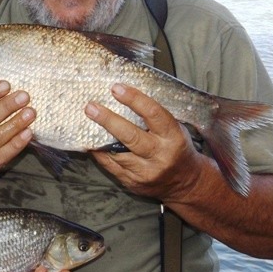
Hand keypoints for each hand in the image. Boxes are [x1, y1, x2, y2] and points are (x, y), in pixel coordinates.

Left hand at [86, 83, 203, 201]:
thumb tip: (124, 96)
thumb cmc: (177, 147)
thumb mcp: (175, 129)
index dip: (134, 99)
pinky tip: (91, 142)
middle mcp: (160, 156)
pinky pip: (111, 167)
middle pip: (131, 136)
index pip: (153, 114)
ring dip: (98, 138)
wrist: (186, 183)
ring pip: (117, 154)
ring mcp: (146, 172)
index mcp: (173, 137)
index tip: (116, 88)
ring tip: (86, 122)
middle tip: (91, 107)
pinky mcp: (134, 183)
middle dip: (108, 120)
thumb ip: (154, 117)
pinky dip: (99, 153)